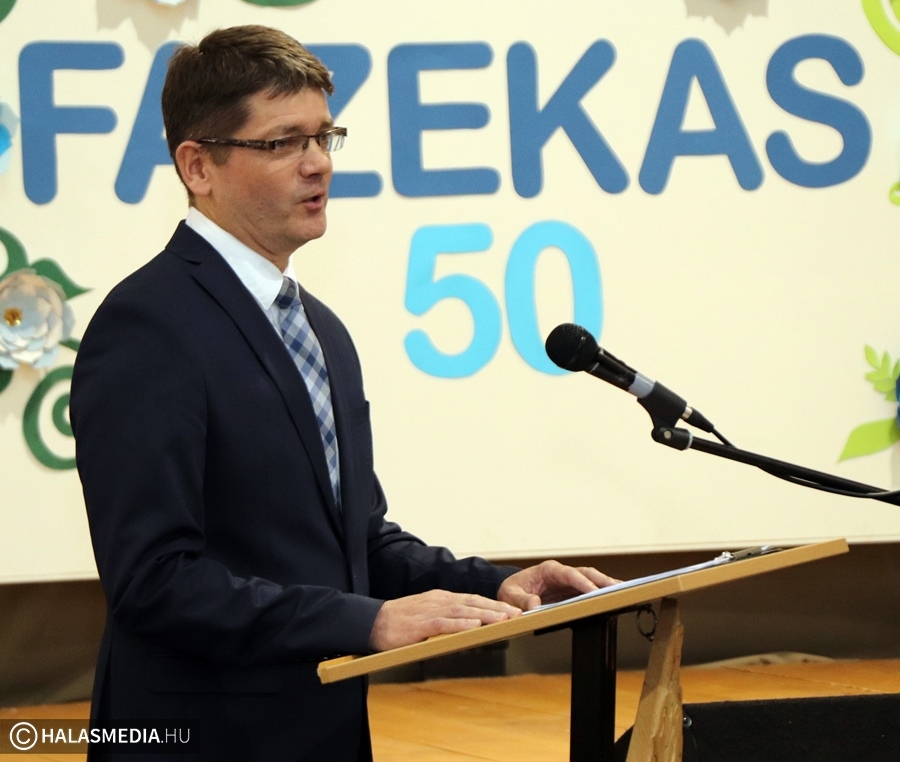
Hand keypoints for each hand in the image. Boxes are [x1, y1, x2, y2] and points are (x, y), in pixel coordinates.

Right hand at [369, 590, 522, 651]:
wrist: (372, 621)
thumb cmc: (400, 622)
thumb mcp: (427, 615)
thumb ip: (446, 619)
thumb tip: (469, 627)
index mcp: (441, 598)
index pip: (472, 599)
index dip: (493, 604)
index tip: (511, 610)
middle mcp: (439, 601)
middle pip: (472, 602)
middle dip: (496, 608)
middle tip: (517, 614)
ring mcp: (430, 611)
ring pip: (463, 611)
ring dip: (485, 615)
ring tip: (504, 619)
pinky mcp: (420, 624)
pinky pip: (443, 623)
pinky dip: (460, 624)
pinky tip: (474, 626)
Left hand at [497, 560, 618, 610]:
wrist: (511, 591)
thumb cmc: (511, 590)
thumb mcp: (510, 595)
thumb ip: (521, 600)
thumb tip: (534, 605)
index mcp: (548, 570)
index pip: (569, 574)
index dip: (582, 582)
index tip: (594, 590)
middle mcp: (561, 573)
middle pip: (585, 574)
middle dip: (601, 580)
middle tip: (617, 589)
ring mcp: (567, 582)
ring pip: (590, 580)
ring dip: (605, 585)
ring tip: (622, 593)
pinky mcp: (571, 591)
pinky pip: (588, 589)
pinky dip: (600, 592)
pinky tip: (612, 598)